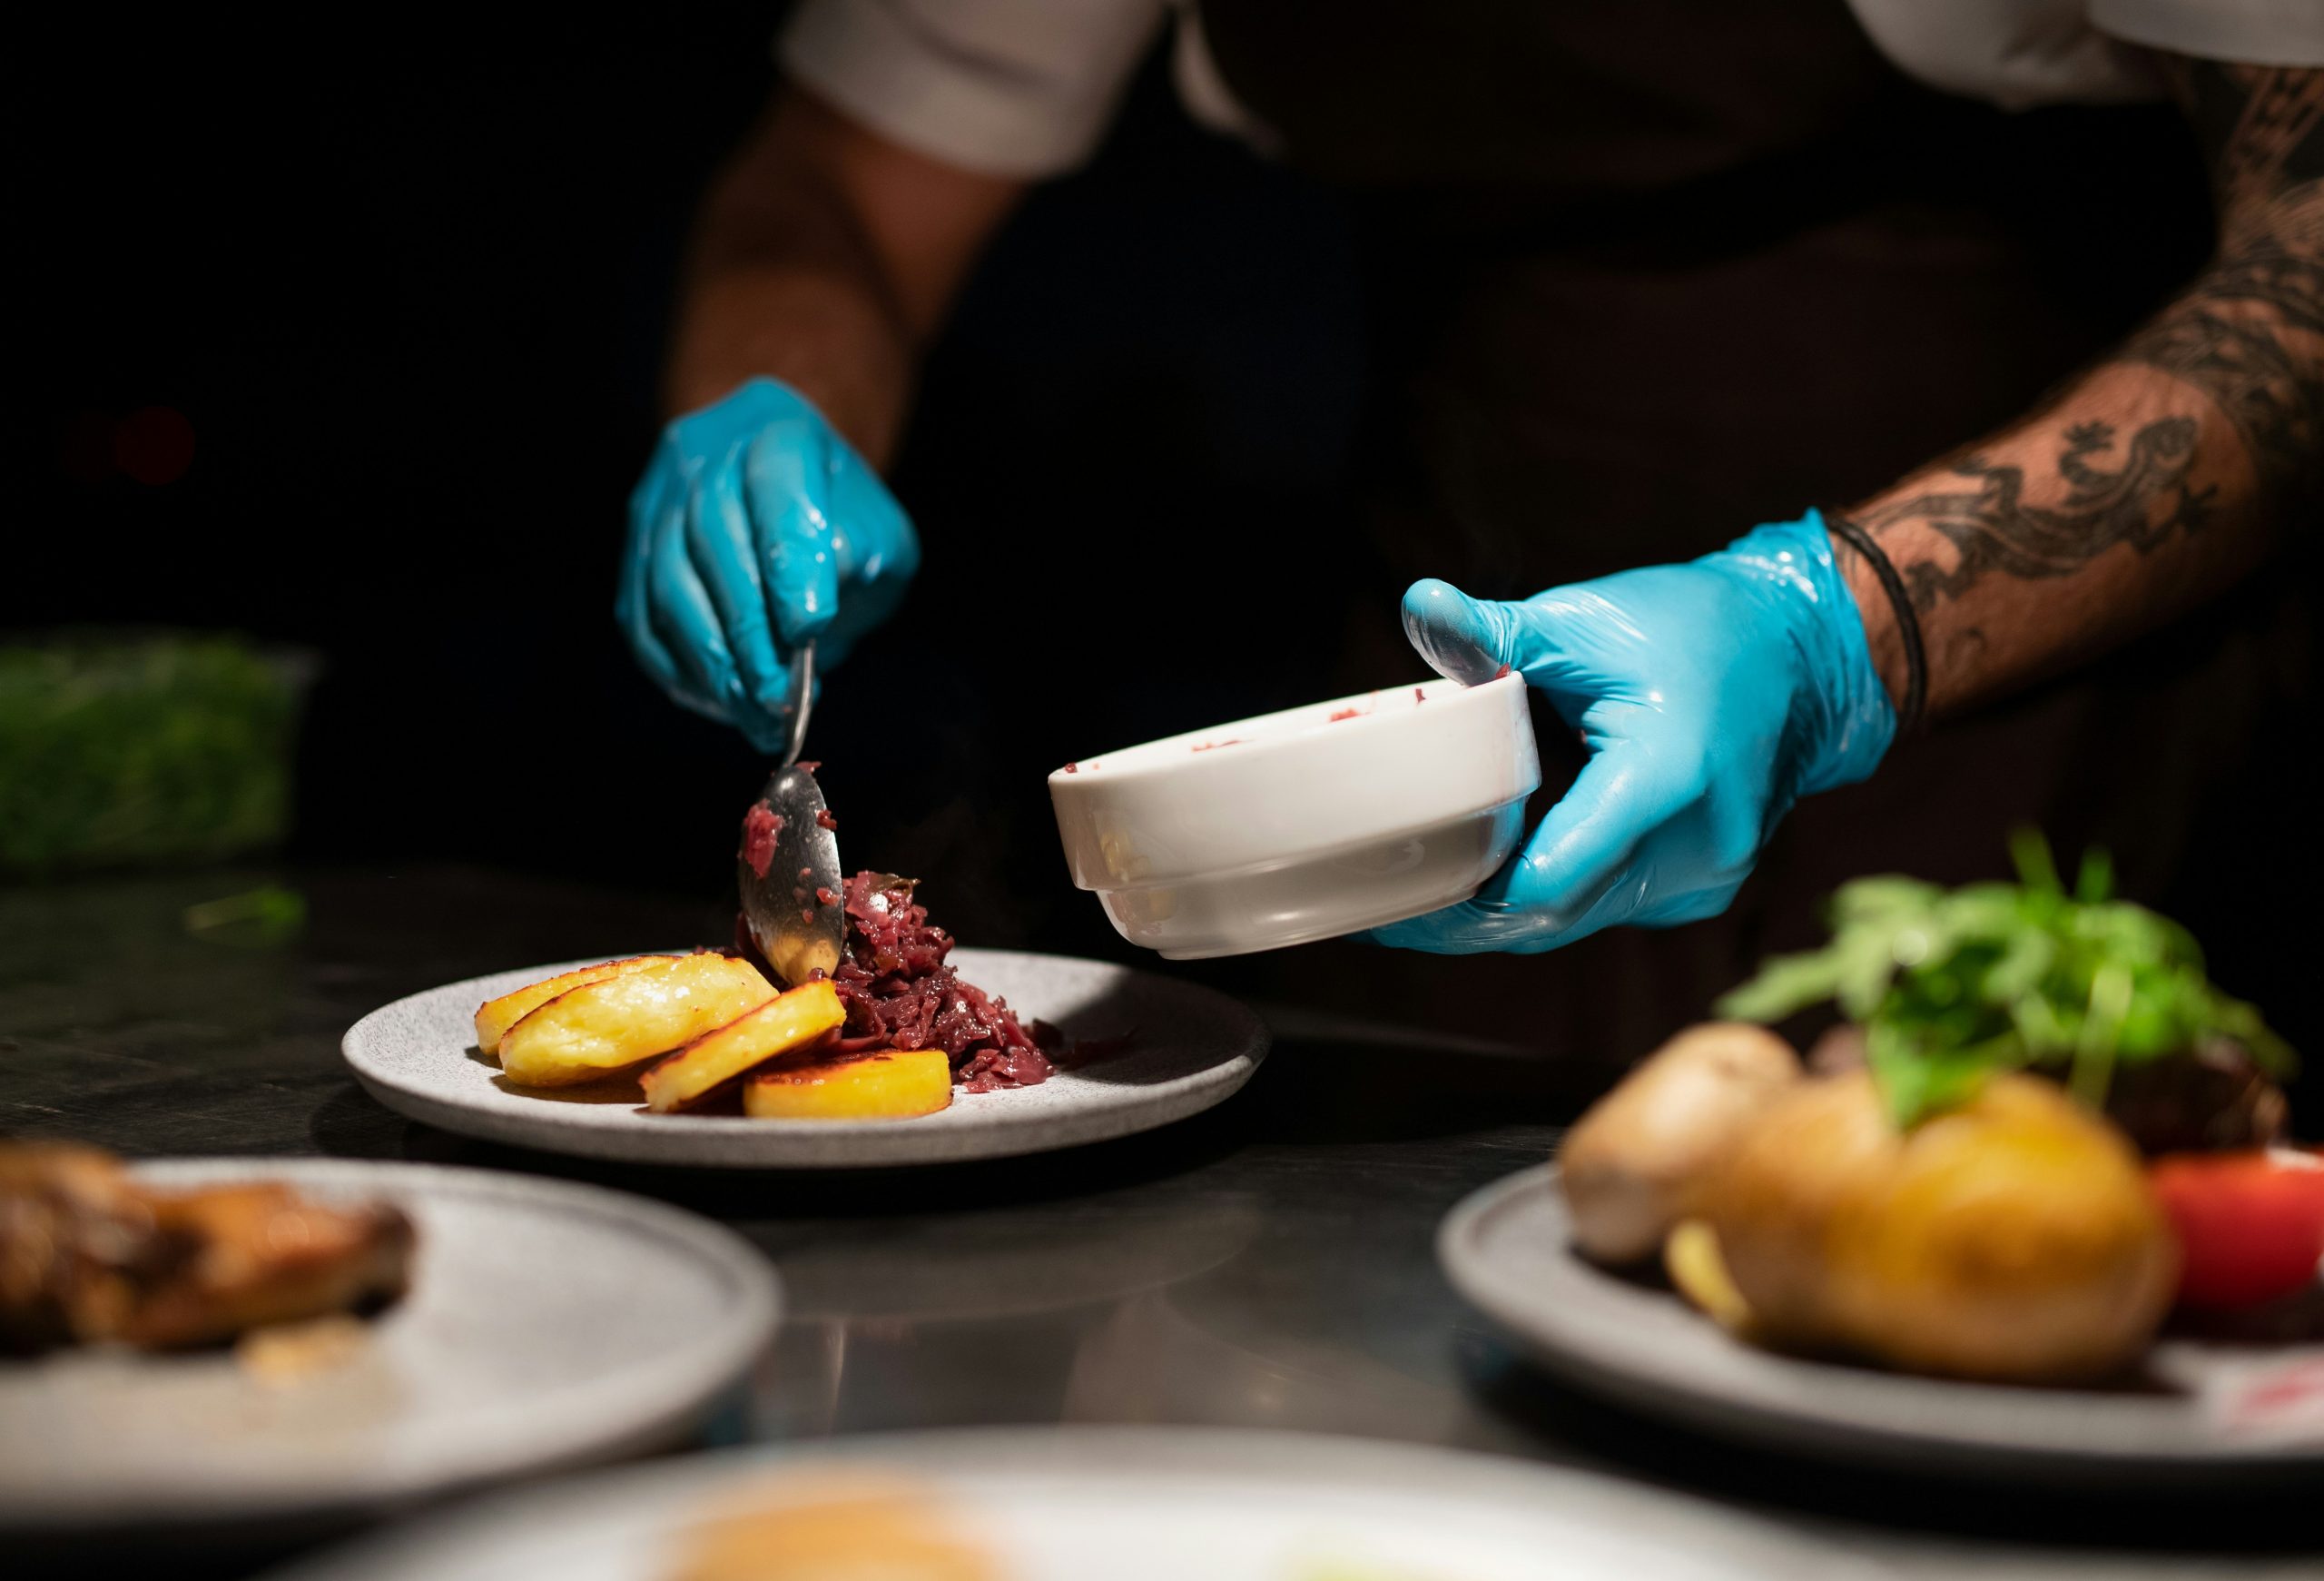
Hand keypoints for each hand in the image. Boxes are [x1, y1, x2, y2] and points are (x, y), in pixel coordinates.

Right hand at [618, 378, 918, 751]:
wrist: (781, 482)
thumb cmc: (841, 516)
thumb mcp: (879, 529)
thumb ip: (863, 559)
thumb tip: (810, 619)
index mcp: (778, 432)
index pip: (778, 490)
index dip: (790, 563)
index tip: (809, 631)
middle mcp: (705, 456)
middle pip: (713, 542)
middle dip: (750, 633)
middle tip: (782, 698)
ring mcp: (658, 502)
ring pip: (669, 585)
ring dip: (714, 663)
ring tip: (757, 715)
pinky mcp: (633, 551)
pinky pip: (642, 617)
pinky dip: (680, 668)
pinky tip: (722, 703)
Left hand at [1369, 512, 1894, 954]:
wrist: (1804, 653)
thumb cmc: (1694, 628)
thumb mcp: (1586, 620)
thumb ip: (1497, 632)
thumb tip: (1418, 603)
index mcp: (1666, 779)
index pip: (1547, 878)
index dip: (1466, 899)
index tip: (1400, 895)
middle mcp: (1697, 846)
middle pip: (1555, 916)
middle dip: (1468, 921)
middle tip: (1388, 907)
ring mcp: (1707, 876)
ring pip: (1580, 922)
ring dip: (1505, 915)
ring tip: (1424, 897)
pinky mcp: (1703, 886)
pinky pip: (1610, 909)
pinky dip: (1553, 898)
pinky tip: (1496, 879)